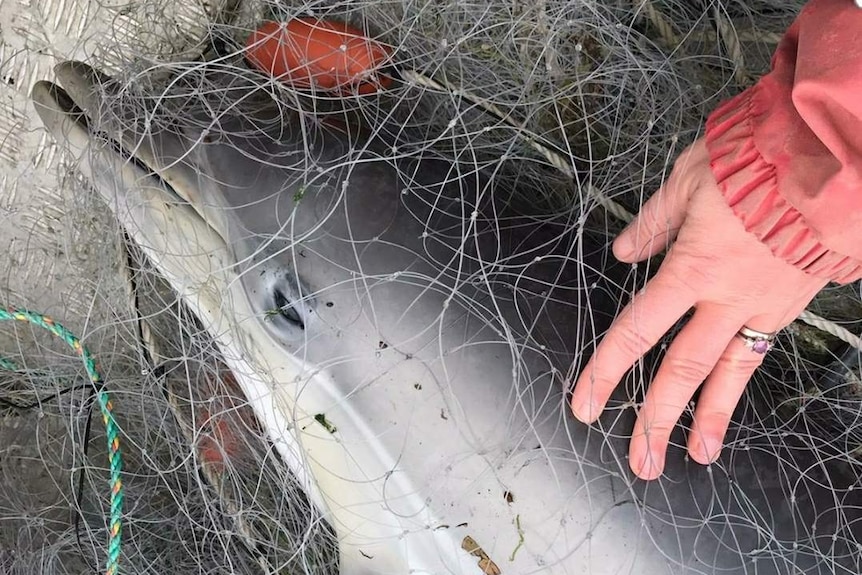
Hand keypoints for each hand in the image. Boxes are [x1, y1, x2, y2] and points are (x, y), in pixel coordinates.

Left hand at [571, 139, 826, 479]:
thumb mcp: (688, 179)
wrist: (831, 162)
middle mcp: (724, 300)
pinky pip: (756, 357)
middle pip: (681, 371)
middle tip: (638, 461)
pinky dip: (739, 388)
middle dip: (655, 419)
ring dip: (705, 421)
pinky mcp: (785, 307)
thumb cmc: (756, 163)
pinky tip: (728, 411)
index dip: (606, 372)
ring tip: (690, 459)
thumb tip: (625, 252)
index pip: (637, 332)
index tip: (585, 405)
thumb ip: (654, 223)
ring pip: (726, 376)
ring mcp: (759, 308)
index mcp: (691, 270)